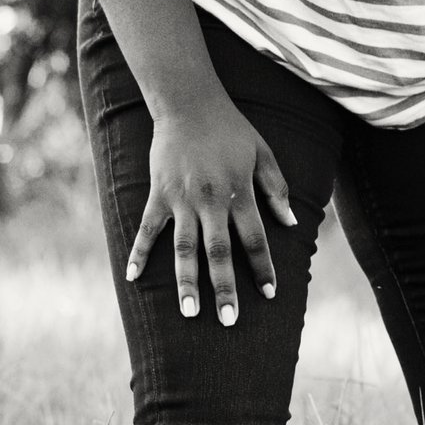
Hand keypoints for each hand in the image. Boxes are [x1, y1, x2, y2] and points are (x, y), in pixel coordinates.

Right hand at [126, 98, 296, 326]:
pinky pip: (147, 229)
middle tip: (228, 320)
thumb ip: (276, 189)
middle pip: (219, 252)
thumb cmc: (231, 130)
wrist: (188, 103)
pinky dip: (139, 253)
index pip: (255, 239)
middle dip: (225, 287)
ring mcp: (181, 200)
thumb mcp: (263, 154)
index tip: (270, 294)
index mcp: (239, 193)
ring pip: (184, 248)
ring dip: (186, 281)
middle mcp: (210, 201)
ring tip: (190, 312)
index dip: (263, 268)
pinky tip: (133, 278)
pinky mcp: (158, 194)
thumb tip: (291, 223)